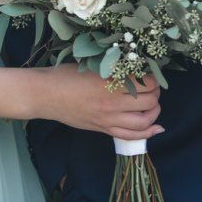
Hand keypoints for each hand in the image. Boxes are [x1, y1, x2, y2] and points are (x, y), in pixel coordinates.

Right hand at [40, 66, 162, 141]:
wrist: (45, 95)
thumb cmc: (66, 75)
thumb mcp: (94, 66)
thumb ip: (115, 70)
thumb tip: (138, 69)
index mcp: (110, 83)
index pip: (146, 82)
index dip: (154, 78)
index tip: (150, 74)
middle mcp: (112, 103)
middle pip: (149, 101)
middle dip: (155, 94)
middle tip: (152, 88)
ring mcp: (107, 119)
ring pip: (143, 121)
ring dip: (154, 113)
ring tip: (153, 105)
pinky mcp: (103, 129)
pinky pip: (130, 136)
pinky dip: (147, 133)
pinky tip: (156, 128)